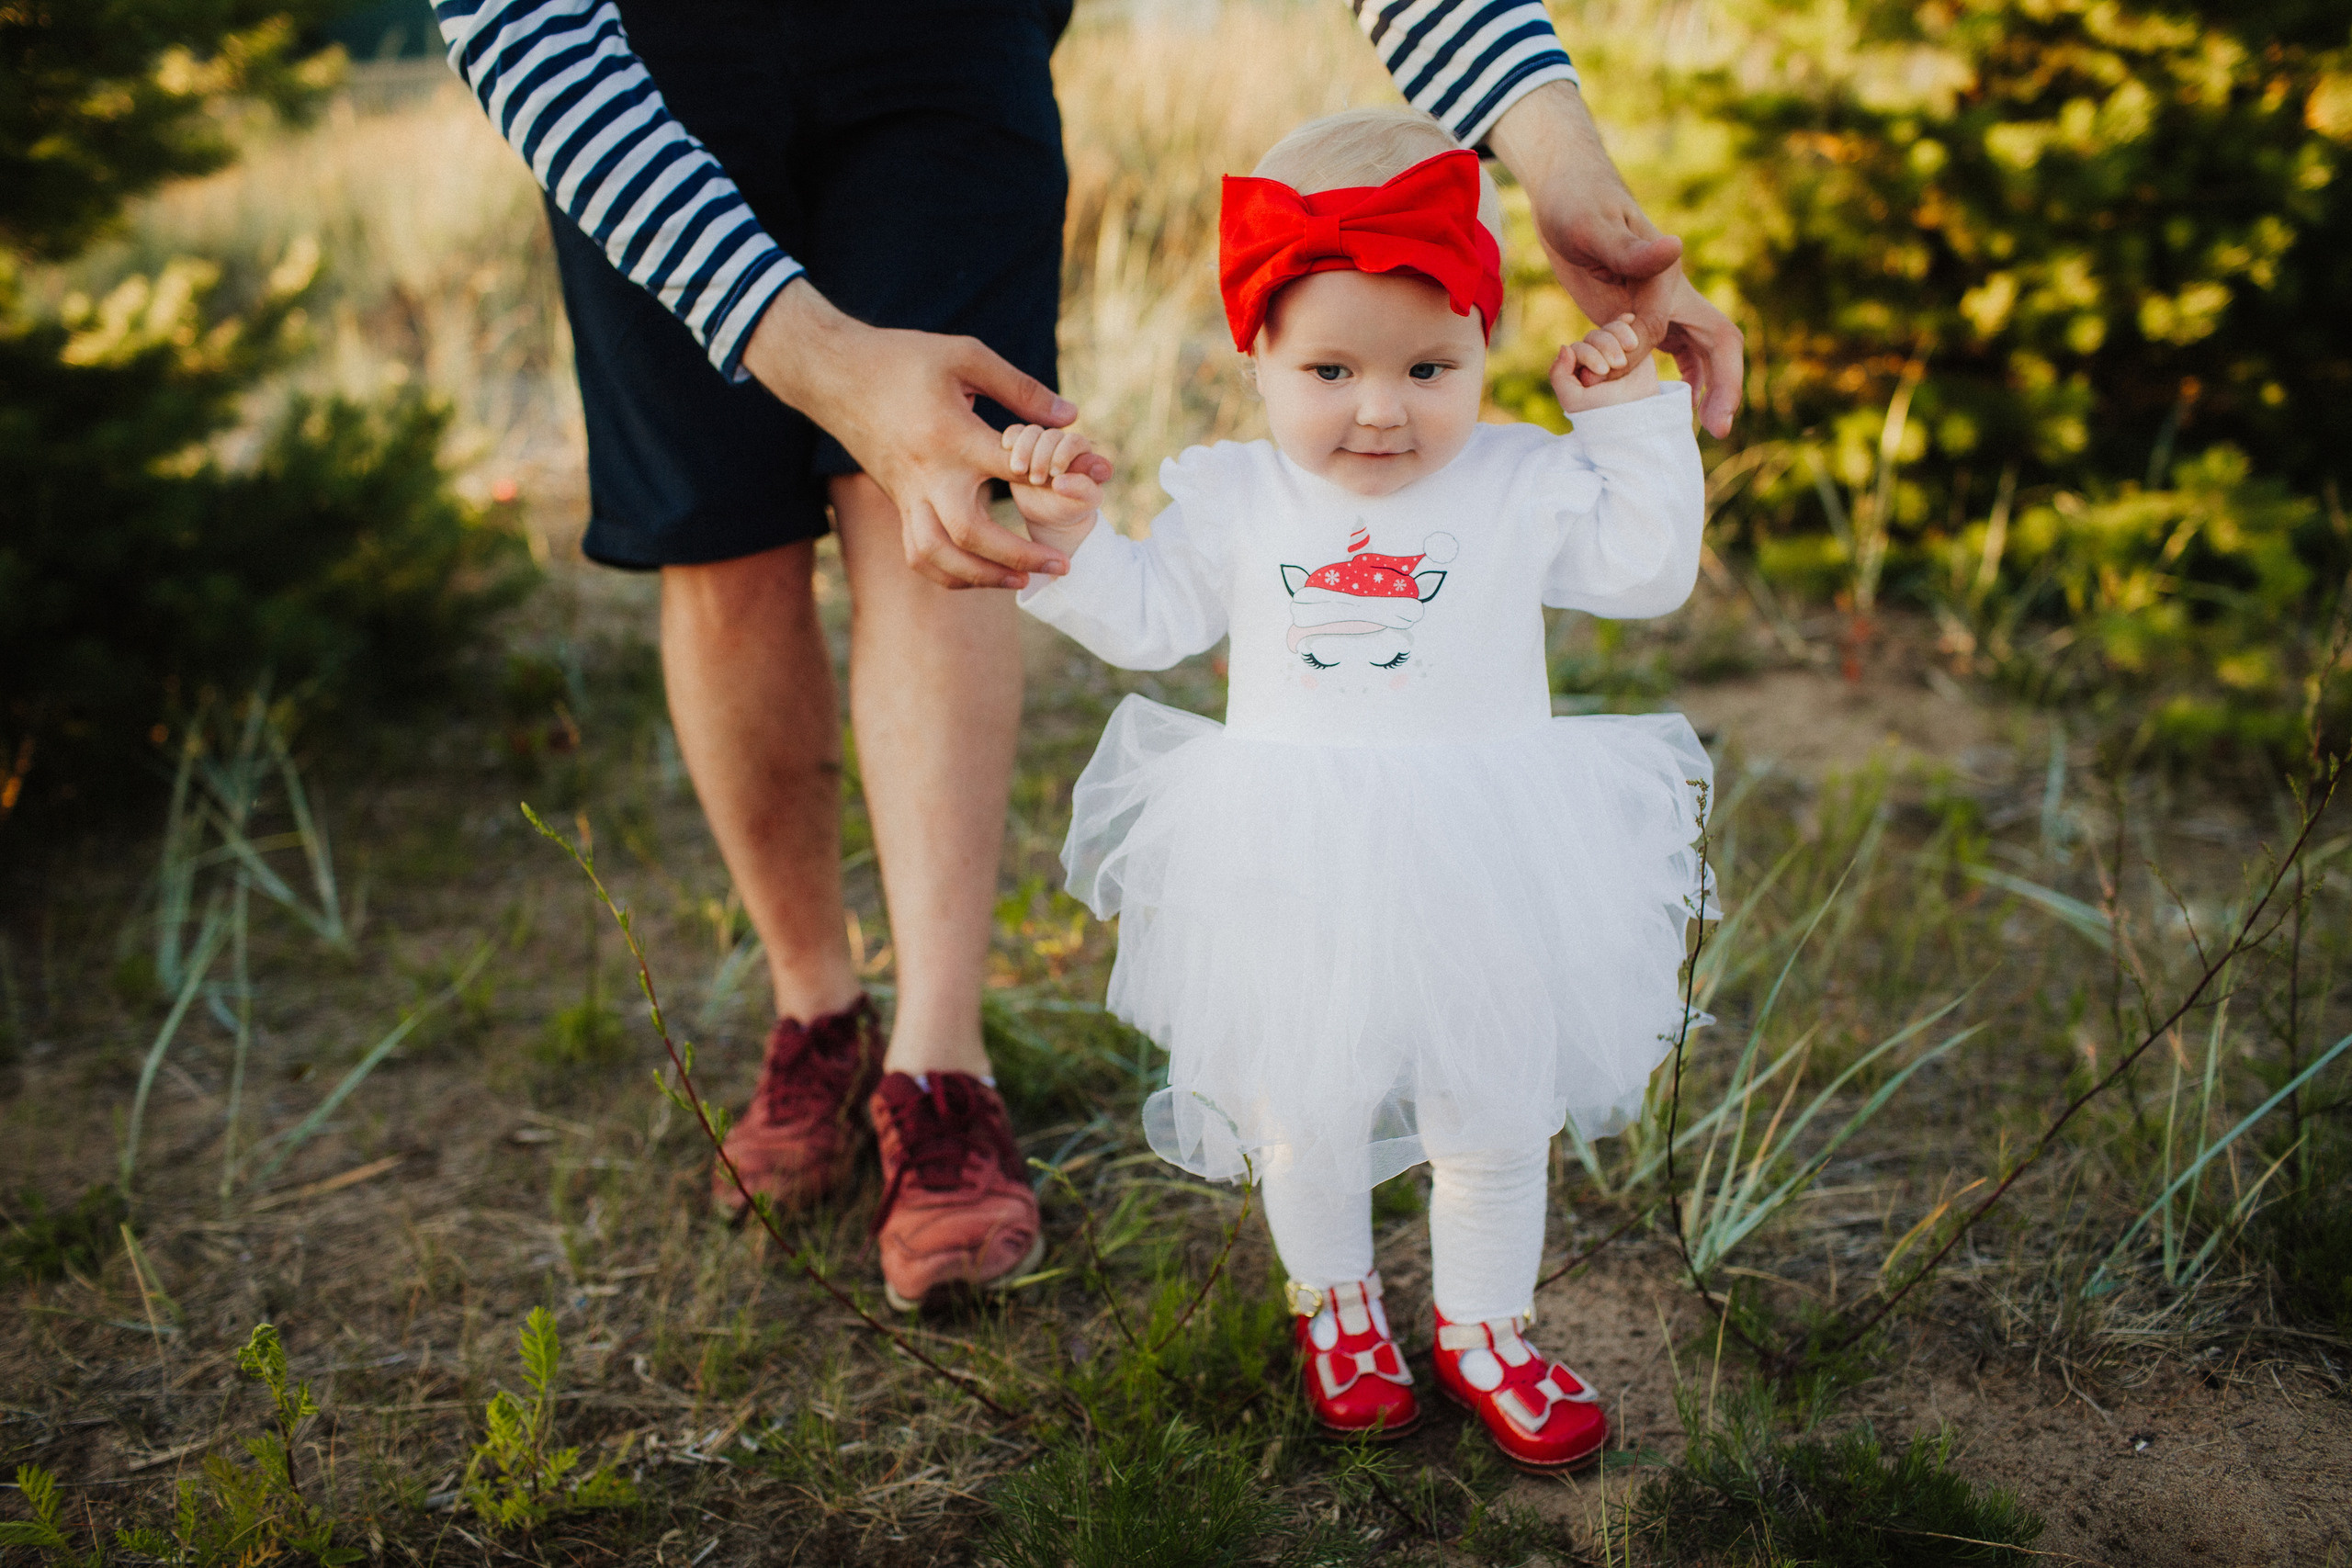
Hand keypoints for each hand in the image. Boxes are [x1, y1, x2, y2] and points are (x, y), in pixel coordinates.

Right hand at [741, 278, 1089, 588]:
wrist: (835, 375)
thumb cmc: (903, 358)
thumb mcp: (966, 355)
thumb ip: (1020, 388)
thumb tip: (1071, 417)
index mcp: (952, 436)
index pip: (1013, 471)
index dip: (1057, 481)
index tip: (1093, 485)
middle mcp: (929, 474)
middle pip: (972, 535)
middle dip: (1019, 557)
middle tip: (1060, 566)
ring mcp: (908, 495)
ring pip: (940, 557)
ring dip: (982, 578)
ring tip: (1021, 581)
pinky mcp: (897, 504)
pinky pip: (918, 554)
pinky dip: (949, 574)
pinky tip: (979, 575)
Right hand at [1002, 423, 1106, 546]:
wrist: (1048, 514)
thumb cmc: (1072, 506)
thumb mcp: (1084, 502)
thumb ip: (1082, 489)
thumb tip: (1061, 481)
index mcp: (1083, 451)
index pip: (1073, 442)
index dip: (1062, 455)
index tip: (1055, 475)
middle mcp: (1062, 442)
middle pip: (1050, 436)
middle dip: (1041, 457)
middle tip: (1036, 481)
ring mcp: (1040, 442)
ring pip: (1031, 432)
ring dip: (1022, 450)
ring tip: (1019, 471)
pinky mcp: (1021, 445)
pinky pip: (1014, 432)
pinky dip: (1010, 438)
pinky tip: (1007, 450)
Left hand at [1487, 81, 1743, 437]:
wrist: (1569, 190)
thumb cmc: (1576, 203)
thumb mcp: (1593, 225)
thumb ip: (1630, 247)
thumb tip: (1676, 247)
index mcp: (1665, 275)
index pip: (1664, 331)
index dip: (1637, 356)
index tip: (1609, 368)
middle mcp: (1672, 291)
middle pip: (1718, 342)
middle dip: (1723, 385)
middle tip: (1719, 431)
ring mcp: (1662, 304)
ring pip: (1702, 351)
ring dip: (1709, 388)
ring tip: (1709, 428)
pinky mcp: (1645, 312)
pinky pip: (1679, 350)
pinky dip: (1686, 378)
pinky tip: (1683, 406)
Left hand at [1552, 314, 1660, 413]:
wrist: (1640, 412)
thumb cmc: (1605, 411)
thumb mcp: (1573, 401)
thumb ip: (1558, 376)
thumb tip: (1564, 347)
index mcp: (1577, 371)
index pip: (1576, 349)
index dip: (1588, 355)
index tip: (1603, 370)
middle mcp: (1593, 359)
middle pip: (1592, 338)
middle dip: (1605, 347)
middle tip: (1619, 364)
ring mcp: (1612, 351)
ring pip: (1608, 331)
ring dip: (1617, 336)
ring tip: (1630, 349)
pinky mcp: (1631, 345)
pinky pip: (1624, 326)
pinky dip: (1625, 323)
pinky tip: (1630, 323)